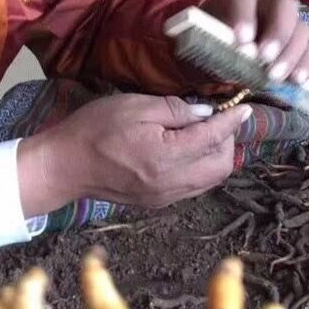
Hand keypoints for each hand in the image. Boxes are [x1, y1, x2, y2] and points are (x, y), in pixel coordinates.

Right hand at [17, 95, 248, 216]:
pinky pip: (193, 187)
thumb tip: (205, 112)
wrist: (63, 167)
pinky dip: (201, 168)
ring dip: (216, 155)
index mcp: (165, 156)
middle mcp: (170, 183)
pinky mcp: (157, 202)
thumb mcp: (134, 106)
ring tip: (205, 132)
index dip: (232, 120)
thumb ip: (174, 110)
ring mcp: (164, 197)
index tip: (244, 106)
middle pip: (220, 165)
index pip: (213, 138)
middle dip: (227, 139)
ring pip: (210, 179)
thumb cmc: (94, 130)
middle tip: (217, 117)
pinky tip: (188, 150)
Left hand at [202, 0, 308, 84]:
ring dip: (291, 53)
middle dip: (277, 32)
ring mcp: (286, 23)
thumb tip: (231, 64)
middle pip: (284, 5)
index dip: (245, 17)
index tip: (242, 42)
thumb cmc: (206, 47)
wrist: (216, 58)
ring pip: (301, 28)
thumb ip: (214, 52)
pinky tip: (296, 80)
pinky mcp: (297, 45)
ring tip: (275, 76)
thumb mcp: (202, 48)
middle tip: (265, 58)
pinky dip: (305, 65)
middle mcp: (266, 4)